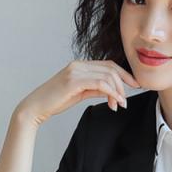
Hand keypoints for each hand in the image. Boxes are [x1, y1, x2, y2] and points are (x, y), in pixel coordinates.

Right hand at [16, 60, 140, 125]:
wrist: (37, 106)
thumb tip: (110, 91)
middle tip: (127, 100)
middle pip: (111, 68)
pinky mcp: (74, 81)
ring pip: (108, 75)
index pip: (108, 65)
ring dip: (118, 91)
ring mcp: (76, 71)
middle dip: (124, 83)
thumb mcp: (79, 94)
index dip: (124, 74)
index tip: (134, 85)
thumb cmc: (56, 101)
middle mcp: (79, 65)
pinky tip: (115, 103)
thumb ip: (94, 89)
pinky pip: (101, 83)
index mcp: (80, 65)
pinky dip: (112, 93)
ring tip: (119, 105)